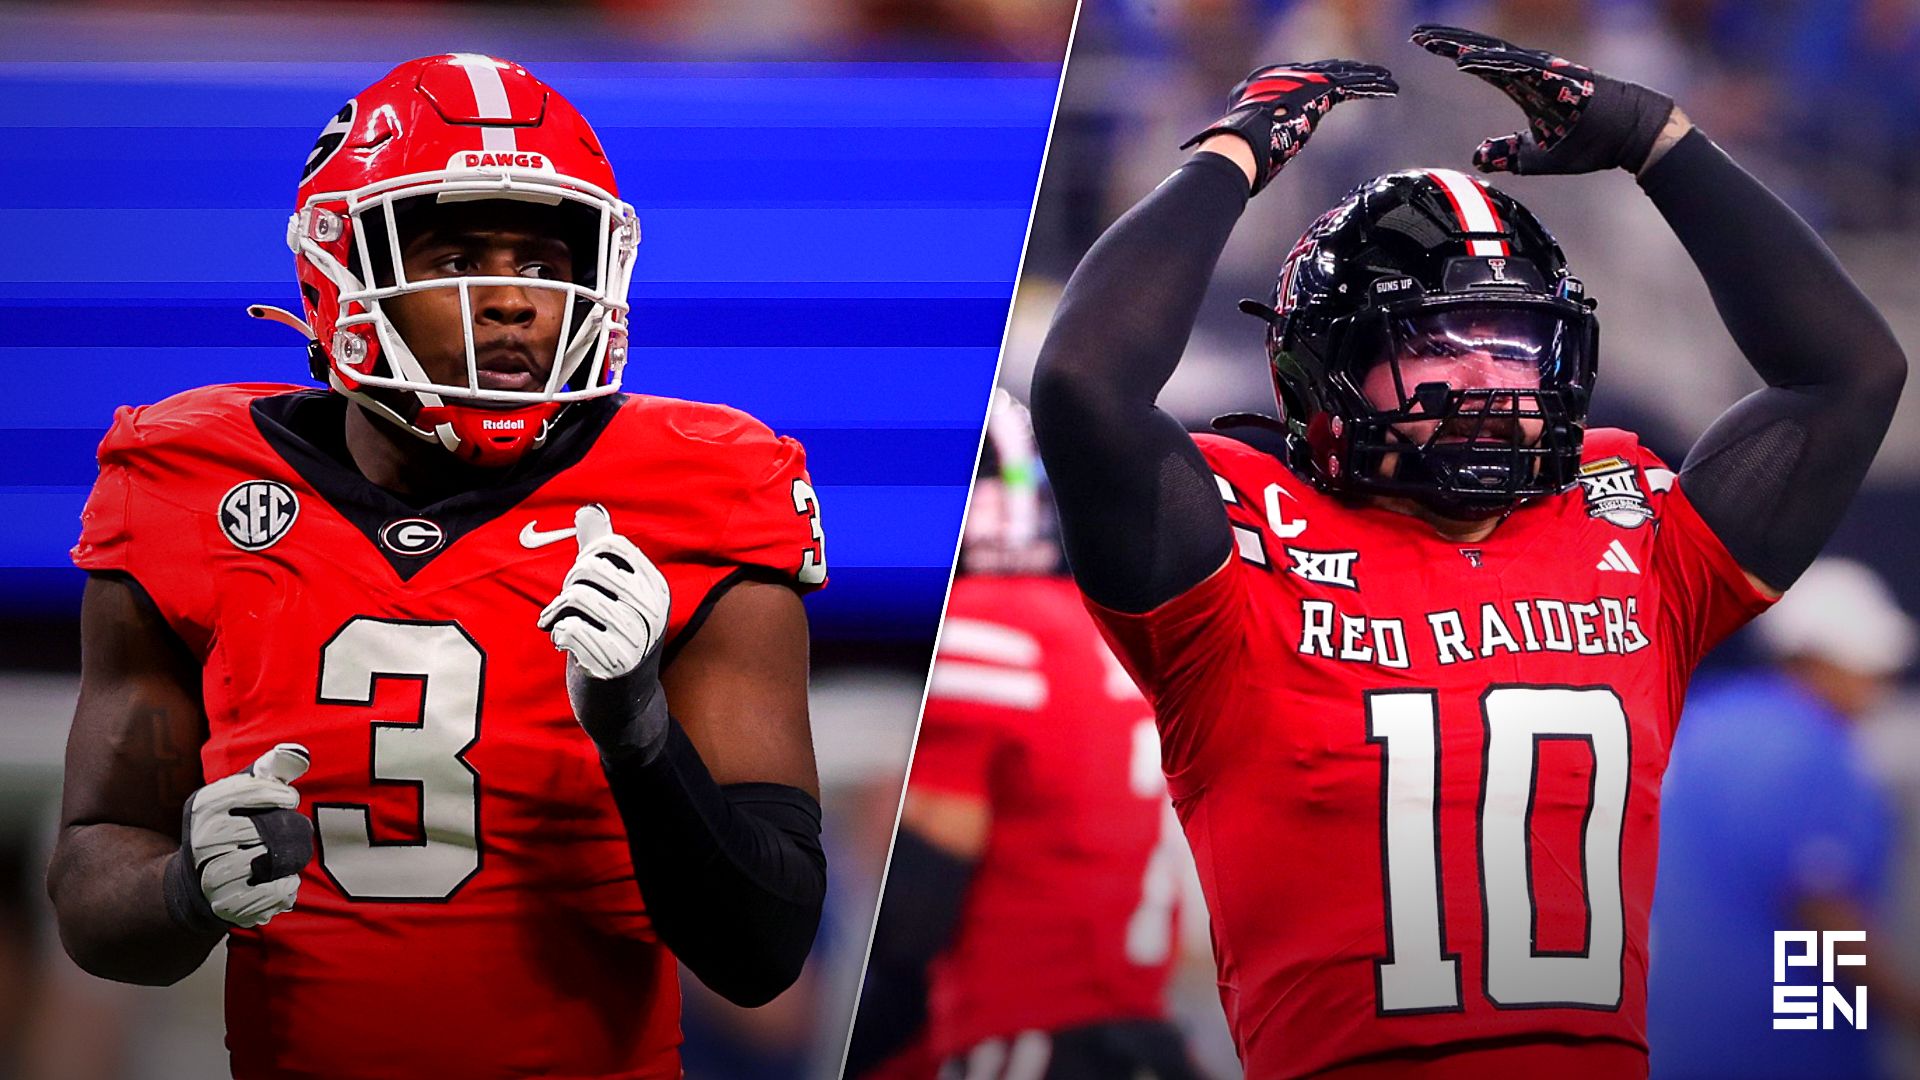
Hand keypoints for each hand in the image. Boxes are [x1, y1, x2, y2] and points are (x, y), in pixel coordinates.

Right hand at [164, 743, 313, 933]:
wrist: (196, 882)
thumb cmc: (229, 826)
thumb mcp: (240, 793)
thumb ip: (269, 771)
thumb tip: (298, 754)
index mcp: (204, 805)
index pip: (250, 789)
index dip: (278, 794)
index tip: (289, 799)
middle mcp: (201, 839)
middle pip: (261, 828)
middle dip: (285, 830)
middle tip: (286, 834)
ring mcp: (211, 874)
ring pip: (267, 860)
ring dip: (287, 859)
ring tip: (283, 857)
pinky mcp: (225, 903)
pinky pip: (271, 892)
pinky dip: (286, 887)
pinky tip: (283, 880)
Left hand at [537, 504, 672, 761]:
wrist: (625, 709)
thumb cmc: (614, 642)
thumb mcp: (613, 595)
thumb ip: (600, 551)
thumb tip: (589, 508)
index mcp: (655, 588)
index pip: (609, 547)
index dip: (584, 560)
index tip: (585, 584)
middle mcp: (652, 610)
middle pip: (588, 569)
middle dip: (568, 587)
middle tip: (568, 609)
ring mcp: (636, 637)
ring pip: (576, 598)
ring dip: (557, 613)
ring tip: (560, 626)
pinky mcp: (614, 663)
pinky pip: (570, 628)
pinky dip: (558, 634)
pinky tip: (565, 645)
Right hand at [1182, 60, 1397, 195]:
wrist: (1240, 143)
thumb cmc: (1238, 152)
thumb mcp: (1248, 142)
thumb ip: (1258, 143)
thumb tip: (1253, 170)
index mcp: (1266, 83)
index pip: (1302, 79)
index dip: (1324, 81)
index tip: (1340, 85)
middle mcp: (1286, 76)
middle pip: (1327, 72)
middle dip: (1351, 74)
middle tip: (1371, 76)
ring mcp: (1303, 80)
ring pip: (1344, 76)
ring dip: (1369, 79)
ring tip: (1389, 81)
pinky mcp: (1319, 89)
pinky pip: (1352, 86)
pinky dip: (1372, 87)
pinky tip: (1389, 89)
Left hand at [1411, 24, 1674, 174]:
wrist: (1633, 138)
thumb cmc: (1590, 143)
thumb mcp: (1536, 155)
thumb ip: (1507, 151)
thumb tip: (1477, 155)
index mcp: (1525, 85)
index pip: (1480, 65)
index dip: (1451, 52)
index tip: (1420, 45)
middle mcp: (1532, 72)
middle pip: (1482, 52)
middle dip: (1449, 41)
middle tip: (1416, 35)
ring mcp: (1546, 72)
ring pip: (1496, 56)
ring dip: (1464, 48)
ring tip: (1432, 43)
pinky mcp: (1558, 78)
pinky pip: (1518, 69)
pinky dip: (1491, 64)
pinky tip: (1466, 60)